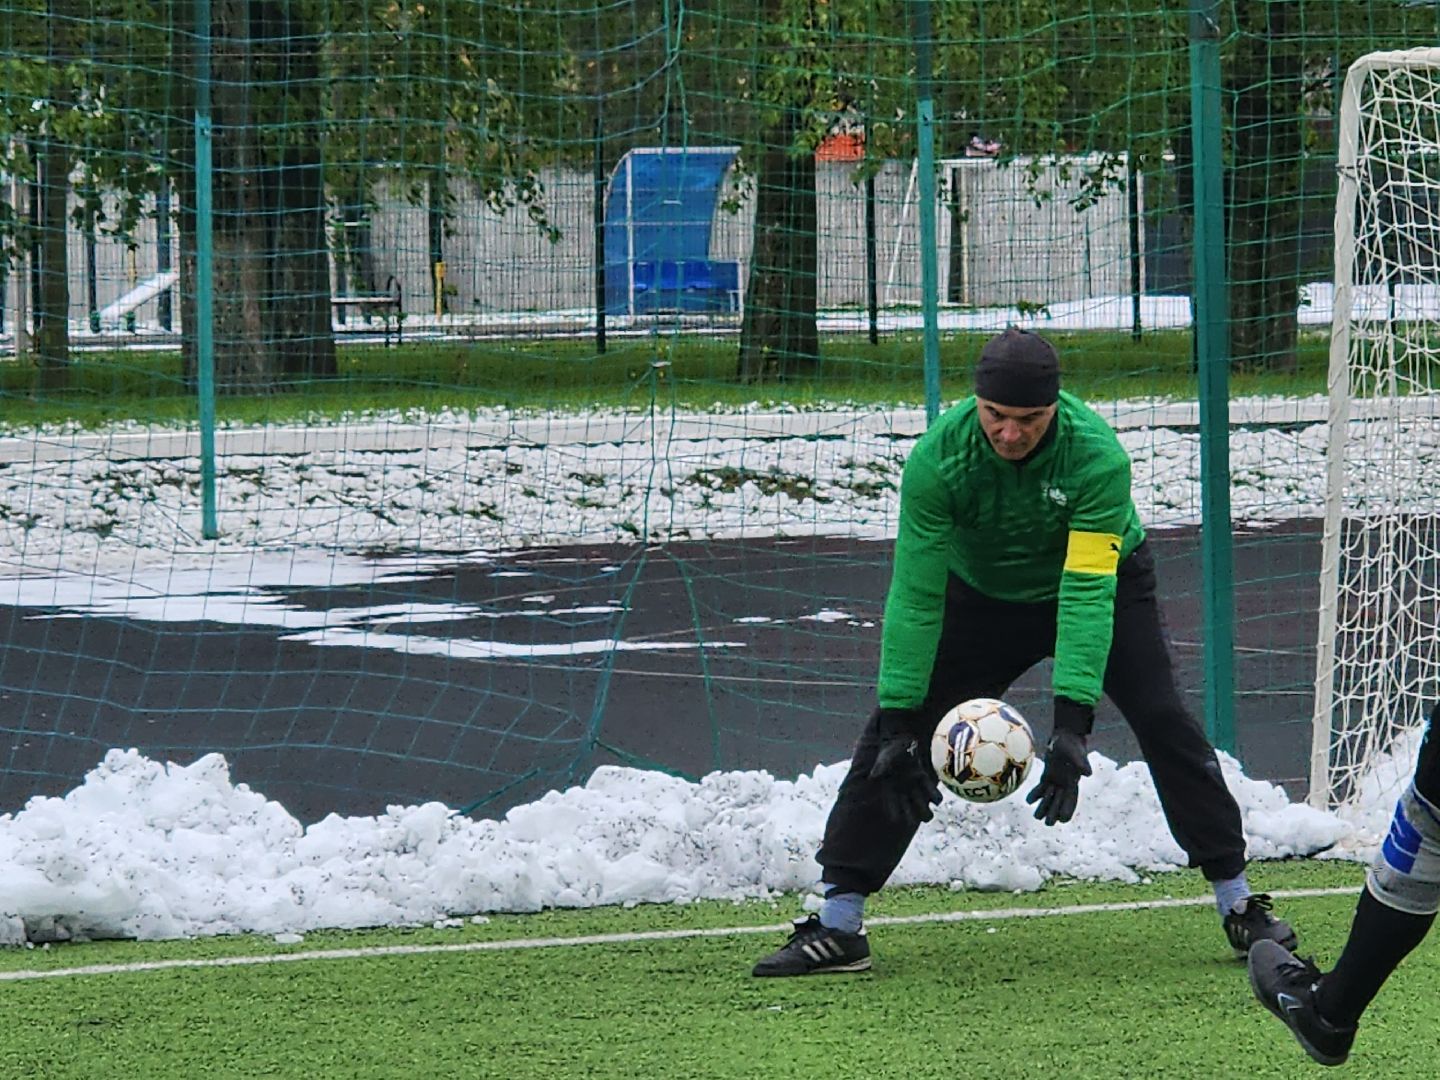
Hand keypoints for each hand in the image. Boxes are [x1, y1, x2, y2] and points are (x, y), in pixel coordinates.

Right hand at [868, 709, 941, 823]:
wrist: (902, 738)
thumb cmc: (891, 748)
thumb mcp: (884, 757)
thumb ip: (880, 767)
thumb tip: (873, 777)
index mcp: (890, 789)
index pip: (892, 807)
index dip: (895, 814)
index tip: (898, 819)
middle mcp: (902, 791)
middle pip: (909, 812)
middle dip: (913, 816)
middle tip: (918, 816)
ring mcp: (913, 786)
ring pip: (921, 806)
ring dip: (925, 810)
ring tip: (928, 811)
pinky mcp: (923, 779)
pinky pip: (931, 793)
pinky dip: (934, 797)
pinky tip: (936, 799)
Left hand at [1025, 728, 1091, 825]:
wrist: (1066, 735)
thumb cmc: (1072, 743)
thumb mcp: (1077, 752)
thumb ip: (1082, 763)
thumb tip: (1088, 774)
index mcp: (1073, 781)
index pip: (1071, 799)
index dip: (1068, 809)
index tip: (1063, 820)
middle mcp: (1065, 783)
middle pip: (1059, 801)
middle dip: (1054, 812)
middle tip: (1048, 824)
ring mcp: (1056, 780)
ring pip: (1050, 797)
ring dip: (1044, 807)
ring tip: (1037, 817)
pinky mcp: (1048, 775)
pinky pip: (1042, 787)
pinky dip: (1036, 794)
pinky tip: (1028, 801)